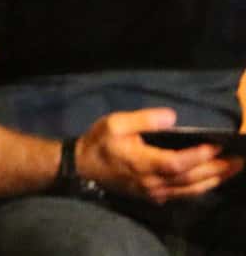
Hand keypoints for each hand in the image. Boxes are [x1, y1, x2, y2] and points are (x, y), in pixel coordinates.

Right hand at [75, 109, 243, 203]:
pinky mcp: (154, 196)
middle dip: (217, 169)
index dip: (200, 156)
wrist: (82, 167)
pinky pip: (184, 194)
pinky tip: (211, 181)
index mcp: (143, 163)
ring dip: (214, 180)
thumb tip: (172, 116)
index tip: (217, 145)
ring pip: (191, 189)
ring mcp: (155, 192)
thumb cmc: (99, 142)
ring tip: (232, 170)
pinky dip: (201, 188)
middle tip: (239, 160)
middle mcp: (153, 181)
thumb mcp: (114, 123)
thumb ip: (143, 119)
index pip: (179, 162)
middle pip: (191, 178)